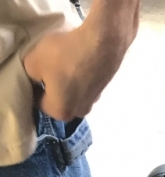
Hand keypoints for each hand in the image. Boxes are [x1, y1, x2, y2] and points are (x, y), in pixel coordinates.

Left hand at [23, 1, 139, 121]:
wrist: (101, 44)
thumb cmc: (64, 55)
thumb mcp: (32, 61)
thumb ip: (28, 74)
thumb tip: (36, 77)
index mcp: (60, 112)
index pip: (40, 103)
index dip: (34, 87)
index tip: (34, 72)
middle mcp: (78, 113)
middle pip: (59, 101)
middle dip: (53, 87)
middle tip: (49, 67)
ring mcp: (93, 102)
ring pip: (73, 93)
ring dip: (68, 82)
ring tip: (66, 63)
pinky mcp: (103, 89)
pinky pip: (85, 85)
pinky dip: (80, 76)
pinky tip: (79, 61)